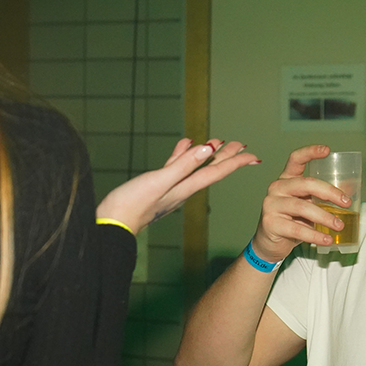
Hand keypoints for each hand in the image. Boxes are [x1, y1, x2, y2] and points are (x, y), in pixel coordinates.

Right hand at [96, 138, 257, 233]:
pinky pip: (175, 167)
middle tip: (242, 145)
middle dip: (227, 157)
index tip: (253, 154)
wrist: (112, 224)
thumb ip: (183, 165)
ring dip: (207, 154)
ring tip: (217, 142)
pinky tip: (184, 145)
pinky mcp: (156, 186)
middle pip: (210, 169)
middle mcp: (182, 188)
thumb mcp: (160, 182)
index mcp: (186, 187)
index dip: (236, 161)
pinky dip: (182, 155)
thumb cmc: (133, 205)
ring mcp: (169, 188)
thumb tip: (207, 149)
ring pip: (194, 167)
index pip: (217, 172)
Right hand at [250, 144, 352, 262]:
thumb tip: (351, 191)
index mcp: (287, 179)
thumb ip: (322, 198)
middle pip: (306, 183)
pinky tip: (326, 239)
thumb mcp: (307, 205)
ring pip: (302, 207)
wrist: (270, 243)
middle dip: (330, 192)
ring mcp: (271, 205)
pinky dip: (315, 235)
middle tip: (346, 203)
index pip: (296, 159)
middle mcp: (277, 188)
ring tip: (339, 225)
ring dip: (325, 217)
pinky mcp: (270, 223)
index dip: (310, 152)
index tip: (327, 150)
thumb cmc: (292, 221)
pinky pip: (297, 229)